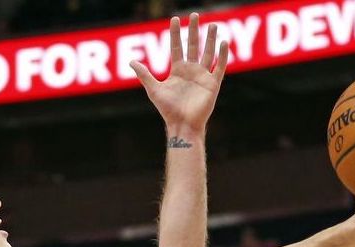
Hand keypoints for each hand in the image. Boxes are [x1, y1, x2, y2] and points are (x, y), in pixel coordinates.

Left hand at [129, 13, 228, 132]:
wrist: (182, 124)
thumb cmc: (168, 109)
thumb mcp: (154, 89)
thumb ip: (144, 74)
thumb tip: (131, 62)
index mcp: (177, 70)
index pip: (176, 47)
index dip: (175, 34)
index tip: (175, 19)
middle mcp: (191, 71)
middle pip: (193, 46)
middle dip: (193, 31)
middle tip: (194, 15)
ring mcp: (203, 76)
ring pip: (207, 53)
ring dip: (210, 39)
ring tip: (213, 24)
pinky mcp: (213, 84)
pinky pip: (219, 67)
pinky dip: (222, 55)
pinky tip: (223, 43)